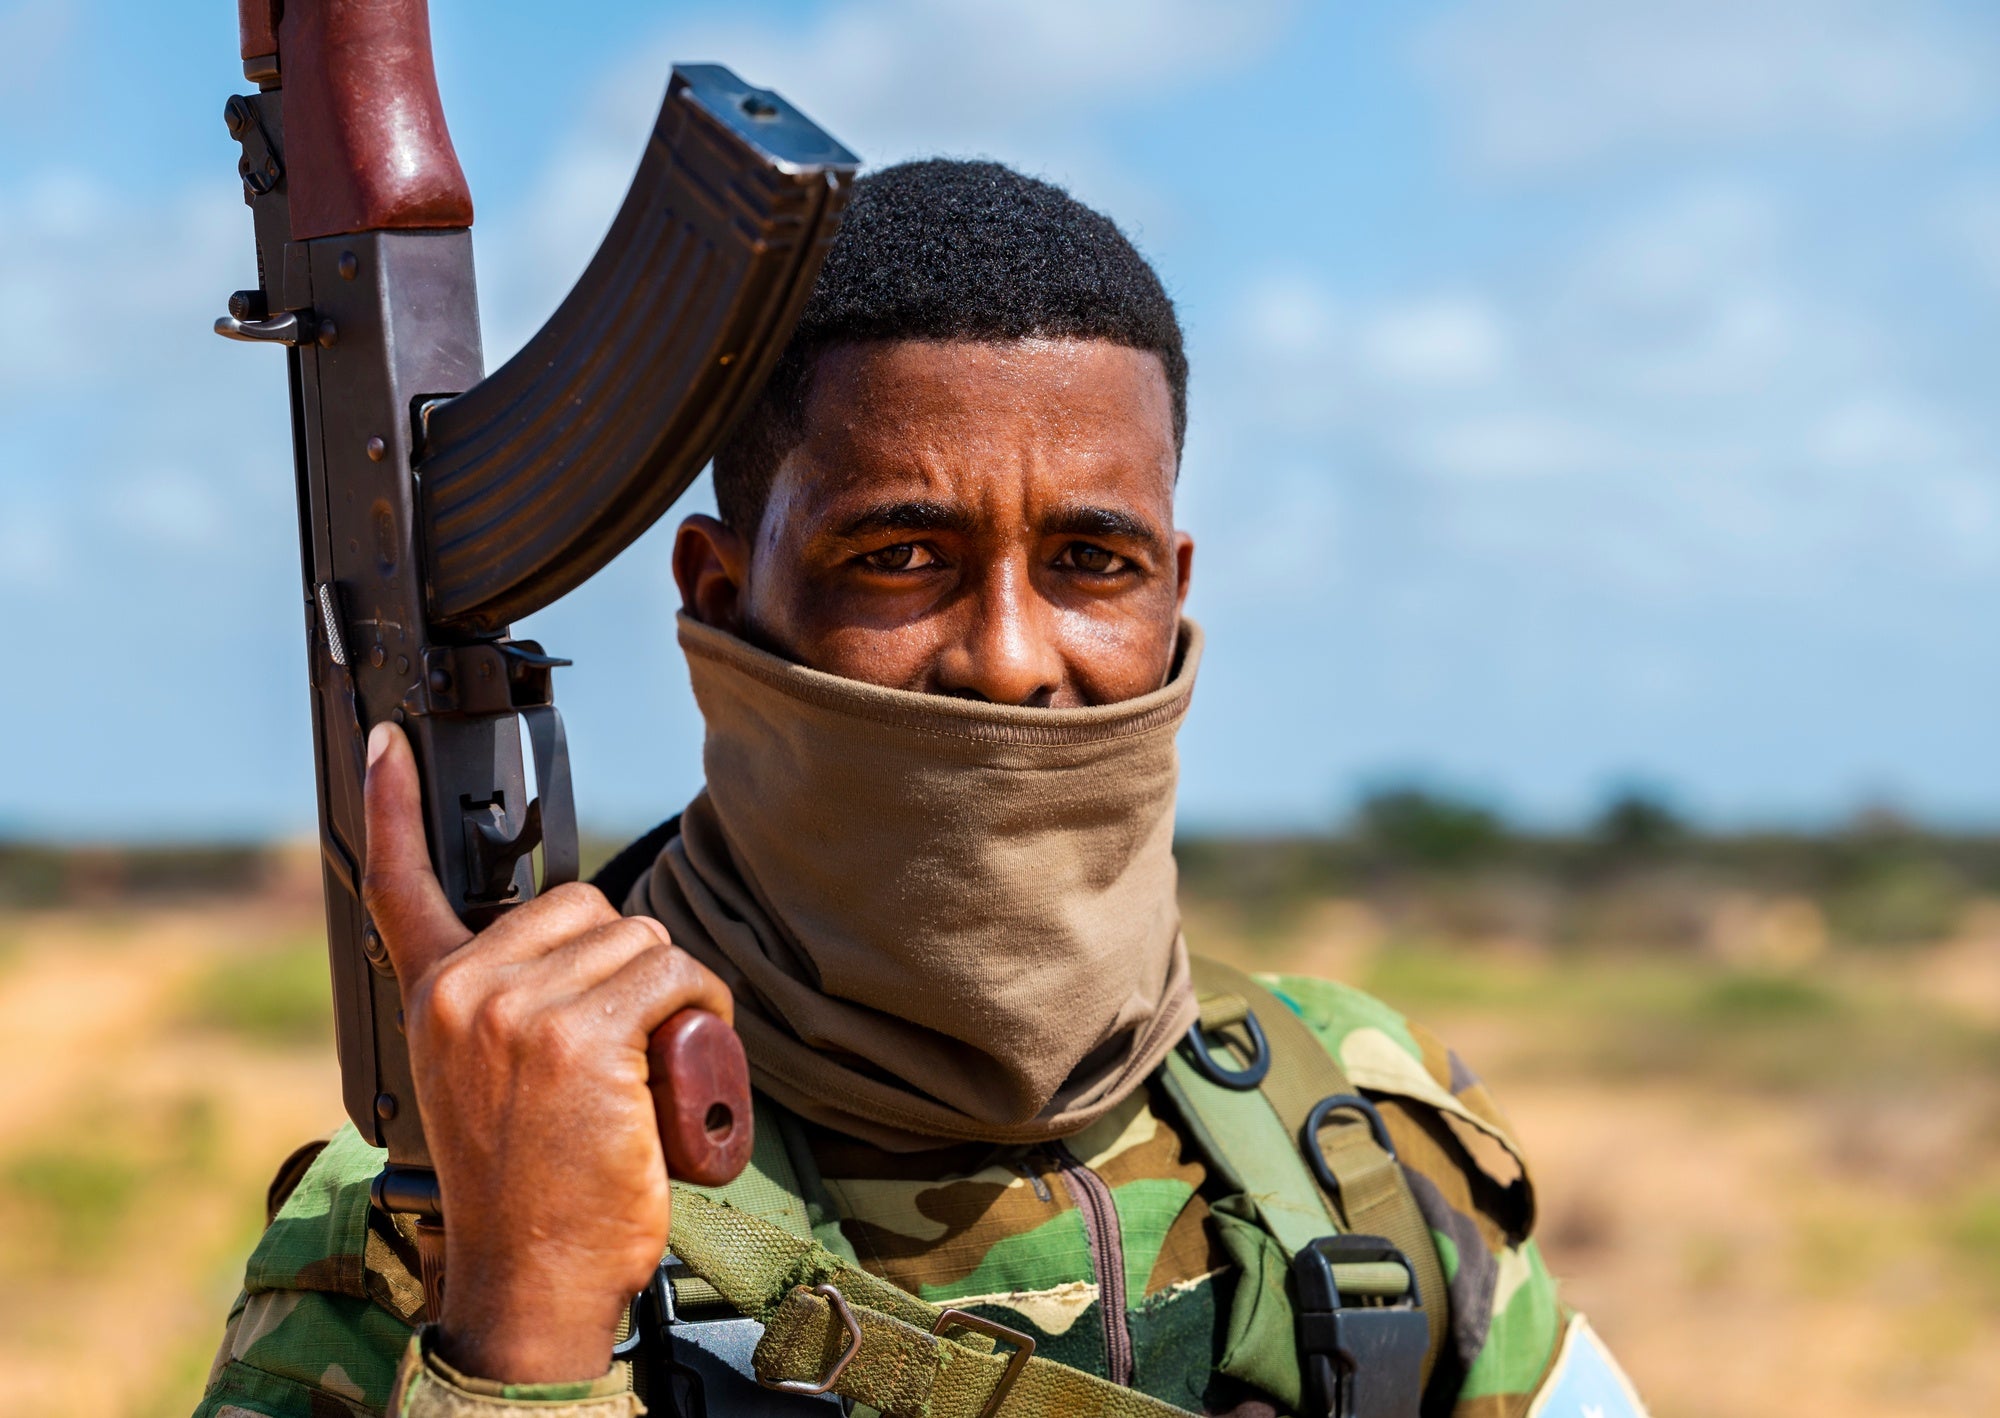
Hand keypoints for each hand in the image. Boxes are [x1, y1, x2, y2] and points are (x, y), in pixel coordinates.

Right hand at [361, 722, 730, 1383]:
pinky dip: (700, 1008)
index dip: (394, 807)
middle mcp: (463, 990)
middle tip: (620, 1046)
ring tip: (644, 1068)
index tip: (386, 741)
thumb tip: (578, 942)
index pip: (400, 883)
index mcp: (430, 995)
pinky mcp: (583, 1033)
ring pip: (640, 939)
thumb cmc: (530, 1185)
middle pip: (582, 906)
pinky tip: (679, 1061)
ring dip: (668, 993)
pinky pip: (675, 974)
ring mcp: (518, 1009)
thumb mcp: (481, 1078)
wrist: (533, 1273)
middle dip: (621, 963)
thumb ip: (500, 1004)